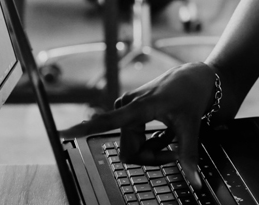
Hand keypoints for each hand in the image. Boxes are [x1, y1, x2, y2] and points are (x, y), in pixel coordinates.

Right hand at [60, 62, 231, 187]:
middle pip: (130, 151)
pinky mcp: (129, 110)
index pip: (108, 120)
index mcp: (139, 107)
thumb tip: (196, 182)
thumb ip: (189, 155)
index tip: (62, 132)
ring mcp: (127, 107)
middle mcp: (127, 106)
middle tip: (175, 153)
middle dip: (152, 157)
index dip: (85, 128)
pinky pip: (133, 138)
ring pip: (132, 147)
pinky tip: (166, 133)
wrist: (194, 77)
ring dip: (153, 150)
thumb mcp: (192, 126)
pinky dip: (151, 142)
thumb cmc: (191, 95)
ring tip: (172, 138)